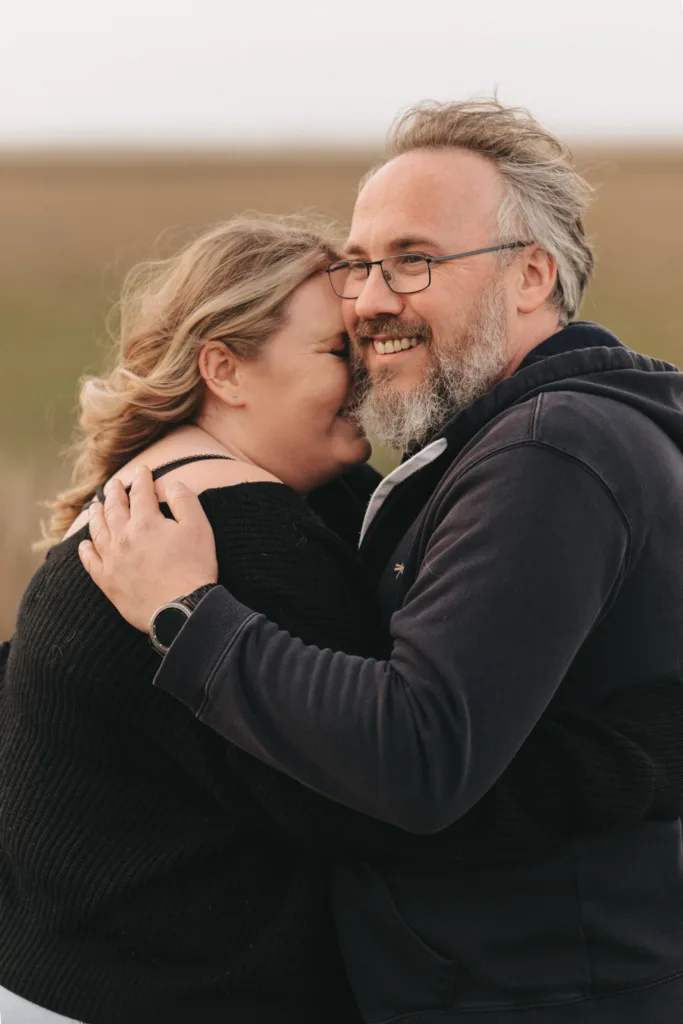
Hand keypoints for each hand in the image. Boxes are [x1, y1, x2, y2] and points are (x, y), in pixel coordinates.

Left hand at [79, 466, 217, 631]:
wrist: (182, 609)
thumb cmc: (195, 568)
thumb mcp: (199, 528)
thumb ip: (184, 501)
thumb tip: (171, 484)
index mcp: (146, 521)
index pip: (140, 492)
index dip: (142, 478)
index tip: (142, 470)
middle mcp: (124, 537)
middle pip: (114, 508)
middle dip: (115, 492)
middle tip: (114, 484)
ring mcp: (112, 559)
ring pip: (98, 531)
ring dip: (96, 515)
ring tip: (95, 506)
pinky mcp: (108, 582)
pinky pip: (91, 562)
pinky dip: (85, 551)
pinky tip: (84, 544)